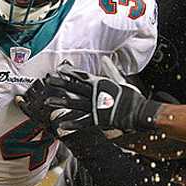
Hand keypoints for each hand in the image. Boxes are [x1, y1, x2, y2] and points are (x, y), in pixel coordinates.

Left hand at [25, 69, 161, 134]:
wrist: (138, 111)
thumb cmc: (130, 96)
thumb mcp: (120, 80)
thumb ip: (110, 70)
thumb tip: (104, 59)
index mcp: (100, 83)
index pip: (81, 76)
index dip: (70, 72)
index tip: (60, 69)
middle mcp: (95, 94)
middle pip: (74, 87)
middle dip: (60, 83)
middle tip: (48, 81)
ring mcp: (95, 106)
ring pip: (74, 103)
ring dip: (60, 103)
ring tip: (47, 102)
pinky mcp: (97, 119)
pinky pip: (82, 122)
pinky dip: (72, 125)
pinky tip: (61, 126)